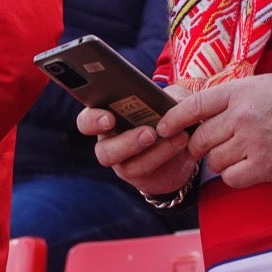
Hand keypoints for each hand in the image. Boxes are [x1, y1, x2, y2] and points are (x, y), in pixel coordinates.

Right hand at [78, 85, 197, 196]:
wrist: (183, 142)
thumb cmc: (167, 112)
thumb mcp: (166, 98)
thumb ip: (162, 96)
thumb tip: (164, 98)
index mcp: (107, 117)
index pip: (87, 121)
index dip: (93, 120)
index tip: (109, 118)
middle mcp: (110, 142)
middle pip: (103, 149)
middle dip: (125, 142)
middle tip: (149, 132)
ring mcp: (123, 162)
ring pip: (124, 164)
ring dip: (149, 152)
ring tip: (169, 137)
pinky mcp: (140, 176)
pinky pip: (147, 169)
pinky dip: (165, 154)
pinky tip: (181, 141)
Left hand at [155, 73, 271, 189]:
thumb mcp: (261, 85)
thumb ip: (231, 96)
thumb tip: (200, 110)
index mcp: (239, 93)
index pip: (194, 106)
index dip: (173, 119)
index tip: (161, 128)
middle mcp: (241, 116)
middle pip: (200, 138)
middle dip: (199, 146)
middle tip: (209, 146)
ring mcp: (252, 142)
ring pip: (214, 161)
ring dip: (220, 161)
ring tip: (239, 154)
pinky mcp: (264, 166)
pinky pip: (232, 178)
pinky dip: (234, 176)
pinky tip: (247, 167)